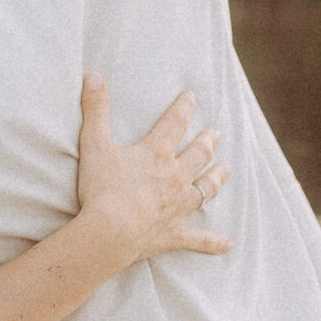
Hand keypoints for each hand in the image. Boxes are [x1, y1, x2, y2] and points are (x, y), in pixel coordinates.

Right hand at [75, 76, 230, 265]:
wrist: (109, 232)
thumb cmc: (101, 189)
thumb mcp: (94, 144)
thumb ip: (95, 109)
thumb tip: (92, 75)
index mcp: (156, 154)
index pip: (174, 123)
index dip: (183, 108)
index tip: (192, 97)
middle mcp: (175, 177)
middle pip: (198, 155)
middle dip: (207, 142)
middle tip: (216, 134)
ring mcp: (178, 206)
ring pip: (205, 189)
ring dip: (216, 178)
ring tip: (226, 169)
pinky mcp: (175, 232)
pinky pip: (199, 239)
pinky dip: (213, 242)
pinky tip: (228, 245)